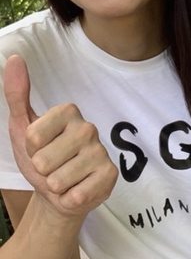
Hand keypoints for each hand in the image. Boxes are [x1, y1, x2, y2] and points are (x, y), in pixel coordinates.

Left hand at [3, 54, 117, 217]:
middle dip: (42, 171)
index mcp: (68, 111)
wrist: (59, 195)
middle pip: (44, 160)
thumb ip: (17, 94)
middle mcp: (88, 127)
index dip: (30, 149)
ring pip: (58, 179)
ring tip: (64, 179)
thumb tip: (13, 59)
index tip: (39, 147)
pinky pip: (76, 194)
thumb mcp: (21, 128)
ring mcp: (101, 151)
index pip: (32, 136)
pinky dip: (70, 199)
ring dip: (56, 187)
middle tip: (52, 167)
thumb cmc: (41, 157)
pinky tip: (78, 189)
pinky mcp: (110, 175)